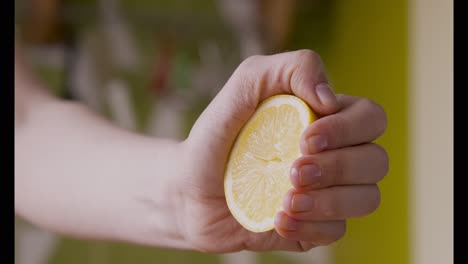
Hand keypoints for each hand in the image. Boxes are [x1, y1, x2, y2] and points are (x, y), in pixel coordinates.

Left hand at [177, 50, 387, 252]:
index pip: (371, 118)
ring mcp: (328, 192)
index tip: (304, 138)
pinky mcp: (315, 225)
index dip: (347, 129)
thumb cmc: (218, 134)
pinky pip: (337, 231)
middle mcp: (336, 155)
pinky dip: (309, 226)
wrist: (190, 188)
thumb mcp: (246, 85)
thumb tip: (330, 98)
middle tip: (293, 170)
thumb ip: (290, 69)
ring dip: (328, 200)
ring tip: (284, 199)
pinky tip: (278, 218)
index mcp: (327, 120)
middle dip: (338, 166)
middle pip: (376, 161)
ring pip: (367, 199)